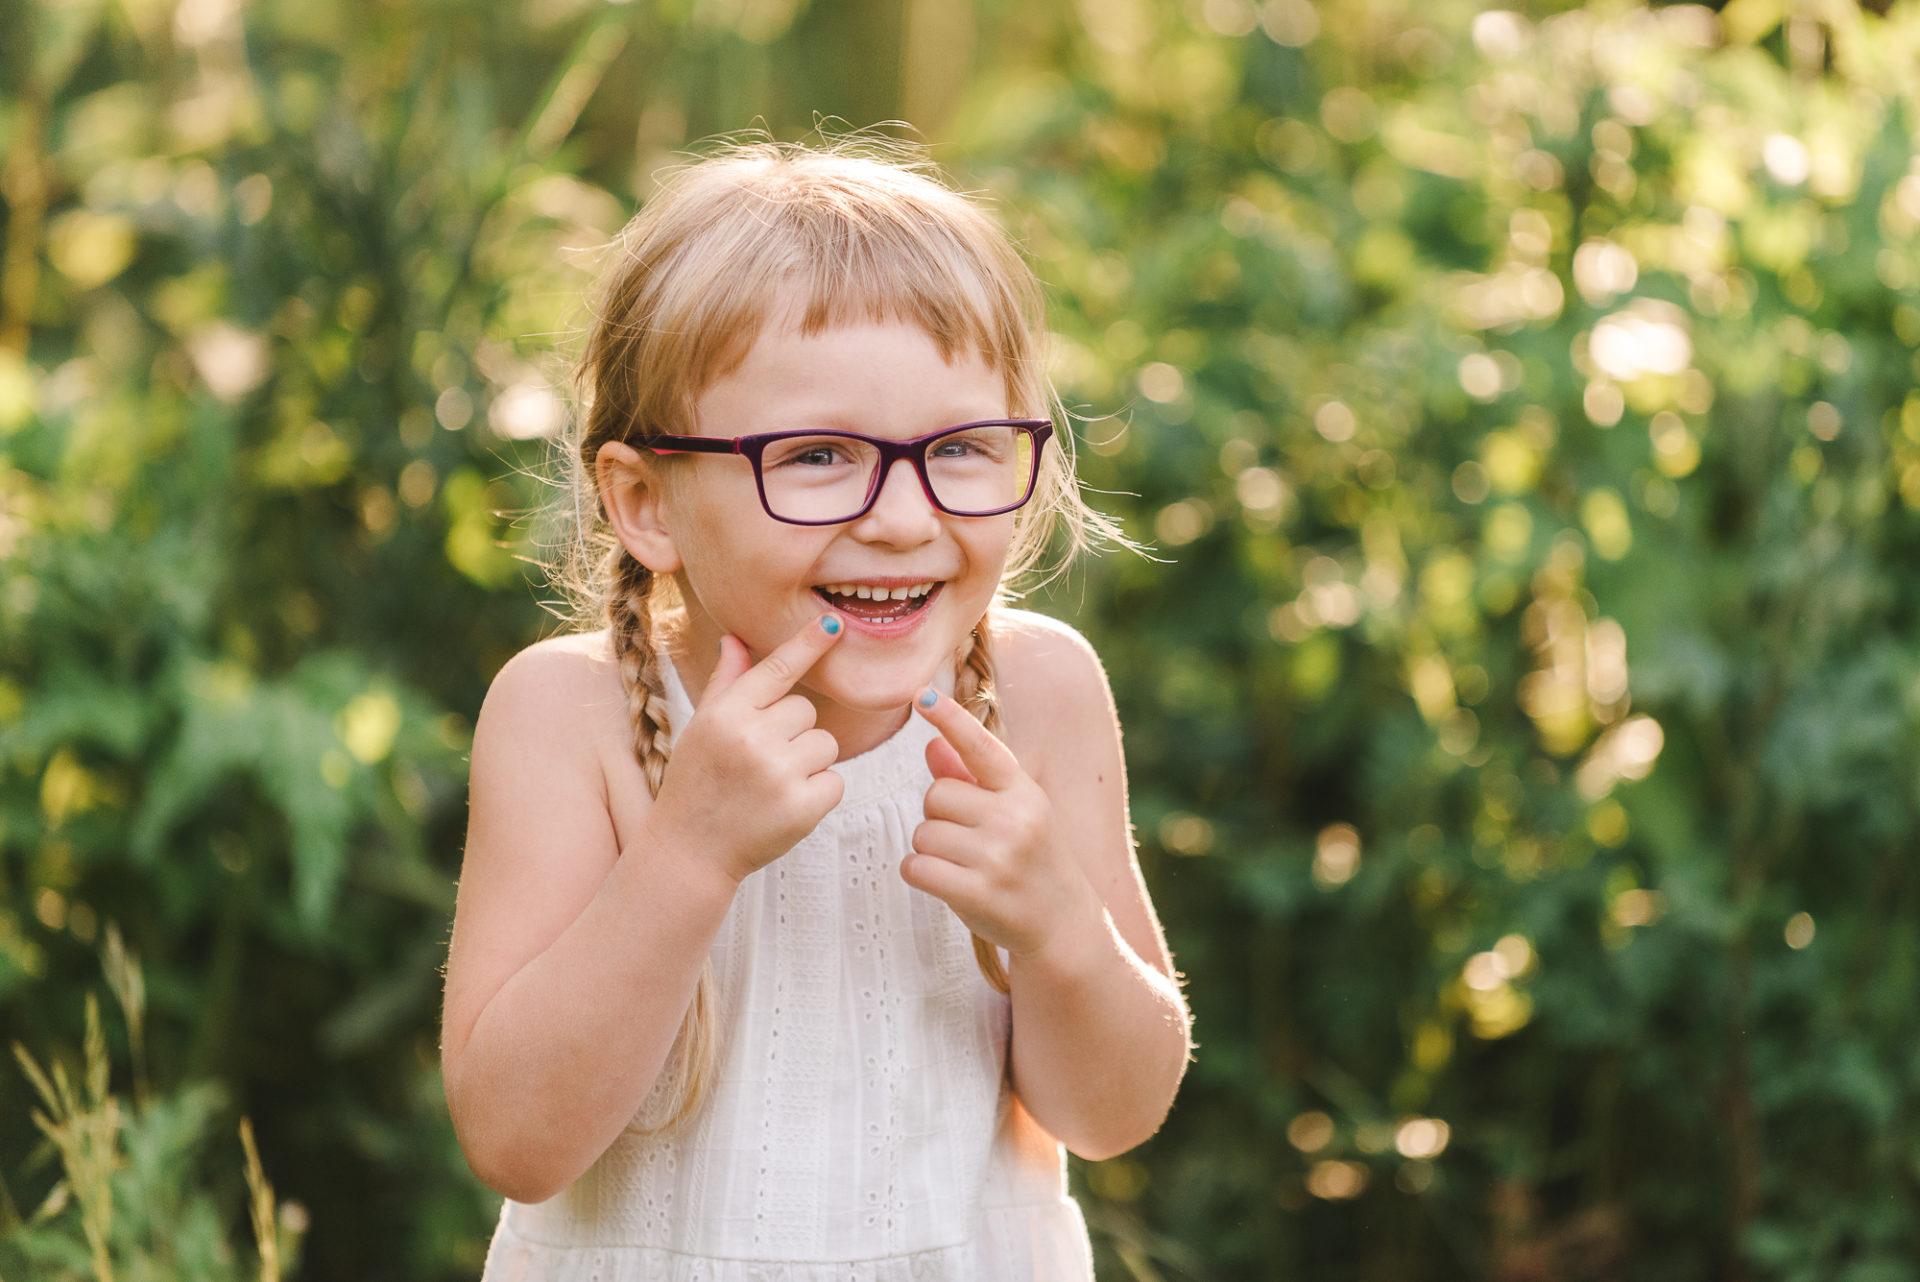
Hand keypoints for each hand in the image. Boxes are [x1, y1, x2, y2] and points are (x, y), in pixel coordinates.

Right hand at [646, 614, 845, 883]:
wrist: (689, 852)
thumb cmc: (696, 784)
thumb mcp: (702, 728)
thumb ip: (726, 683)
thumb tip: (736, 639)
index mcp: (726, 714)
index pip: (776, 669)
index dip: (809, 644)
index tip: (835, 623)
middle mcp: (751, 738)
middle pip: (807, 711)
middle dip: (793, 732)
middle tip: (761, 762)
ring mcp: (777, 773)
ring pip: (826, 744)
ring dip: (809, 762)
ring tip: (772, 785)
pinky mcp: (801, 807)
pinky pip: (835, 781)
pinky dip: (818, 794)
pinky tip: (785, 806)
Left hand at [903, 689, 1103, 963]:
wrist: (1063, 924)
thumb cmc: (1032, 860)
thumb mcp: (1015, 812)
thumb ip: (972, 779)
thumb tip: (932, 743)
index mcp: (1024, 792)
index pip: (980, 747)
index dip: (949, 719)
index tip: (922, 695)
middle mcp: (1015, 819)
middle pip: (935, 795)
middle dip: (938, 817)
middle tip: (966, 840)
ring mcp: (998, 857)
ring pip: (923, 833)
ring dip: (930, 849)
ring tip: (963, 864)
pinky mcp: (978, 893)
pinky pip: (916, 867)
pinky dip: (920, 873)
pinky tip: (944, 881)